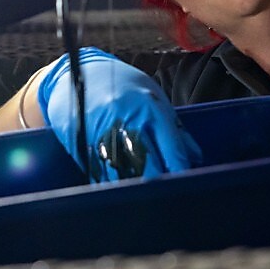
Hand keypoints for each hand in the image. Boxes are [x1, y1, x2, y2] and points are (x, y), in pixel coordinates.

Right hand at [36, 47, 200, 180]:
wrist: (75, 74)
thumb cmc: (121, 85)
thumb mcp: (154, 97)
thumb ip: (175, 128)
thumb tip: (194, 158)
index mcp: (150, 109)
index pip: (173, 152)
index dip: (182, 172)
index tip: (187, 183)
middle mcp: (128, 123)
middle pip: (151, 168)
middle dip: (161, 185)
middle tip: (167, 193)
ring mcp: (103, 136)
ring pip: (126, 177)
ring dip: (136, 188)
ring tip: (145, 195)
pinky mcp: (84, 146)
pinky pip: (103, 175)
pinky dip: (114, 184)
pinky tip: (121, 187)